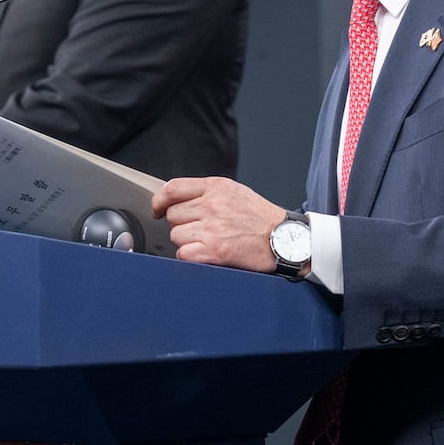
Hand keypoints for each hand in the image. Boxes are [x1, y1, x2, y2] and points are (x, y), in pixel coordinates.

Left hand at [152, 176, 285, 271]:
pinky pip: (183, 253)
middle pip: (172, 215)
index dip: (159, 200)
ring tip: (208, 242)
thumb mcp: (235, 192)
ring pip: (176, 235)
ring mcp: (212, 228)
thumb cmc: (261, 218)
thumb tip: (176, 199)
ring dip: (187, 242)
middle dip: (182, 224)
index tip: (157, 209)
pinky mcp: (215, 250)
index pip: (173, 188)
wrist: (285, 239)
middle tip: (200, 230)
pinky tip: (206, 254)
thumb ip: (207, 192)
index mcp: (216, 187)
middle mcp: (212, 205)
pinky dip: (191, 257)